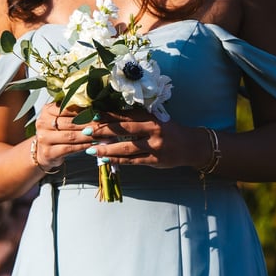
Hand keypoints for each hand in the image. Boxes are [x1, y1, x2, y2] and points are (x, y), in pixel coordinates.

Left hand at [35, 103, 195, 170]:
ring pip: (126, 147)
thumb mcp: (154, 118)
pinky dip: (117, 160)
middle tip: (85, 130)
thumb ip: (135, 118)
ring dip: (107, 148)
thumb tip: (107, 118)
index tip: (90, 114)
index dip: (107, 114)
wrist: (190, 145)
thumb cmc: (167, 129)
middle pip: (124, 129)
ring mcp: (154, 146)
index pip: (125, 114)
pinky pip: (132, 161)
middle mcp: (152, 129)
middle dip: (103, 130)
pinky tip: (104, 159)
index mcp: (150, 116)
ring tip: (90, 149)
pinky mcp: (155, 160)